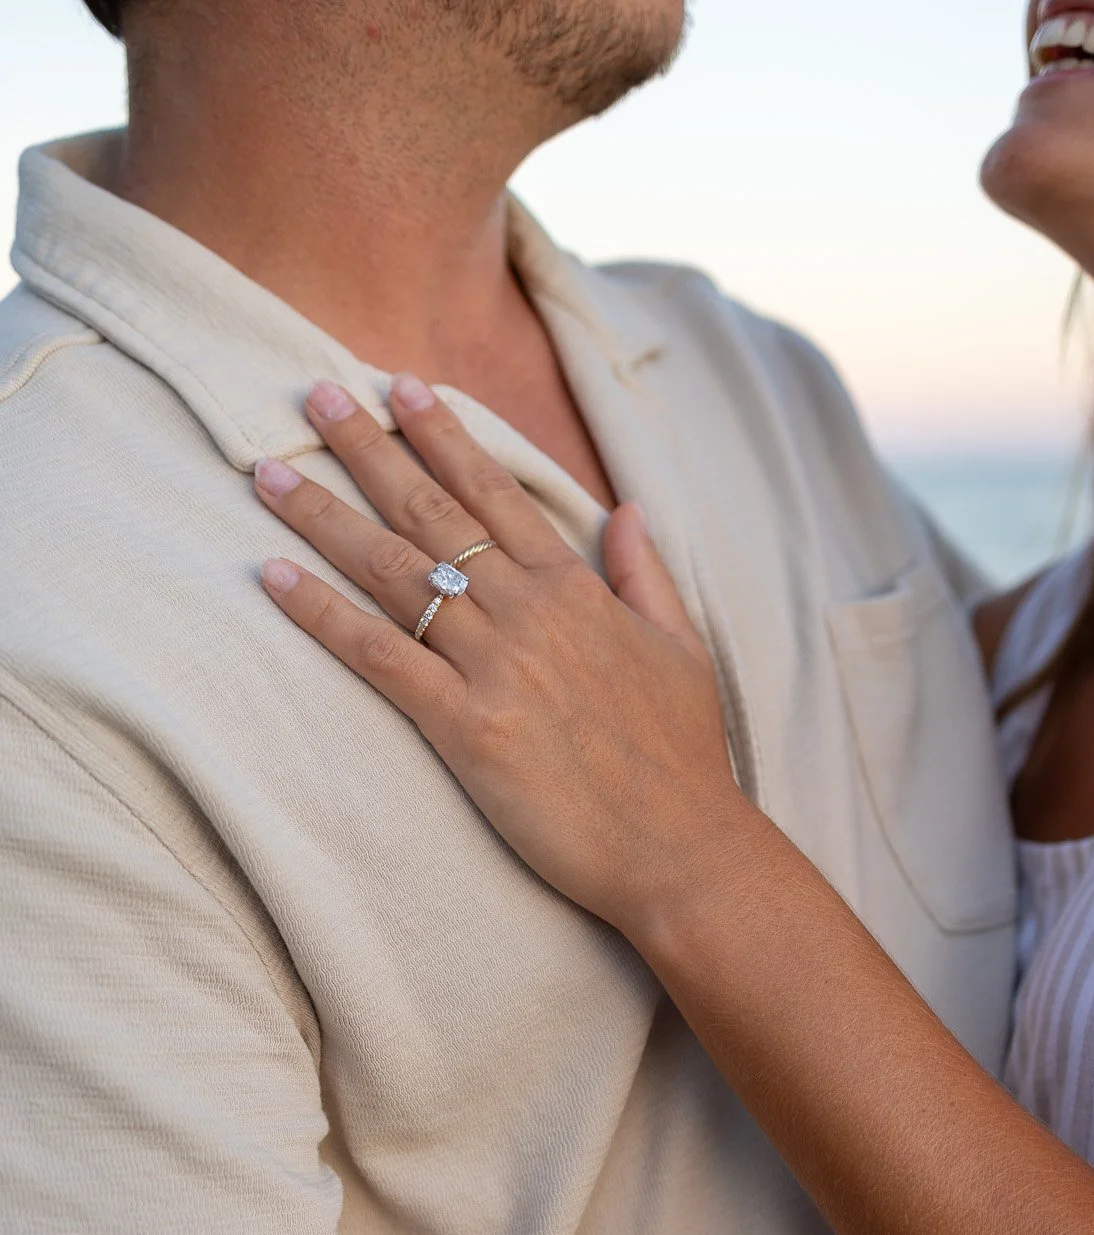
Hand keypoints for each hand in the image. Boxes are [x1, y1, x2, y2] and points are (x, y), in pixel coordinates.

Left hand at [253, 378, 749, 934]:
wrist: (680, 848)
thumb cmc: (684, 760)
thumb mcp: (683, 650)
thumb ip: (645, 574)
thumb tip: (625, 510)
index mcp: (579, 591)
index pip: (497, 493)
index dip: (443, 437)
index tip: (400, 386)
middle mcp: (532, 614)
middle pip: (433, 514)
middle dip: (369, 448)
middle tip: (315, 393)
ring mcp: (497, 668)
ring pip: (395, 573)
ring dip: (325, 516)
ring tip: (269, 471)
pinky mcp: (468, 728)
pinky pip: (380, 656)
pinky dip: (323, 614)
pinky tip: (275, 578)